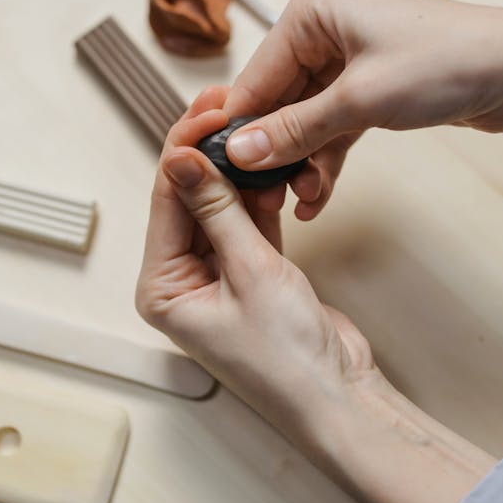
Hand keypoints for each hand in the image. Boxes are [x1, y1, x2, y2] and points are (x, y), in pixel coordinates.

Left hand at [135, 85, 373, 444]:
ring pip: (221, 208)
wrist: (339, 396)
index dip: (185, 153)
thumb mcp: (250, 272)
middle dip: (210, 155)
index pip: (166, 203)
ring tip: (253, 128)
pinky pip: (247, 224)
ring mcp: (218, 276)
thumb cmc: (288, 358)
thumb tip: (181, 160)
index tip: (207, 112)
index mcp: (162, 289)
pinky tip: (269, 167)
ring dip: (238, 173)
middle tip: (227, 106)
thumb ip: (217, 210)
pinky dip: (260, 199)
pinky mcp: (252, 274)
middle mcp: (182, 282)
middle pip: (189, 201)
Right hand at [222, 0, 502, 219]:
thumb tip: (240, 152)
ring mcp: (344, 65)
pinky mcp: (366, 92)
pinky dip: (324, 163)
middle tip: (263, 197)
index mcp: (310, 14)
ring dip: (300, 165)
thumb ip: (295, 129)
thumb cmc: (452, 59)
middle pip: (276, 103)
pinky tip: (315, 198)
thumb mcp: (360, 100)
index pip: (254, 78)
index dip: (238, 129)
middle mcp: (322, 34)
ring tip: (299, 201)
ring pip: (303, 123)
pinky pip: (330, 132)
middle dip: (273, 154)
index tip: (224, 172)